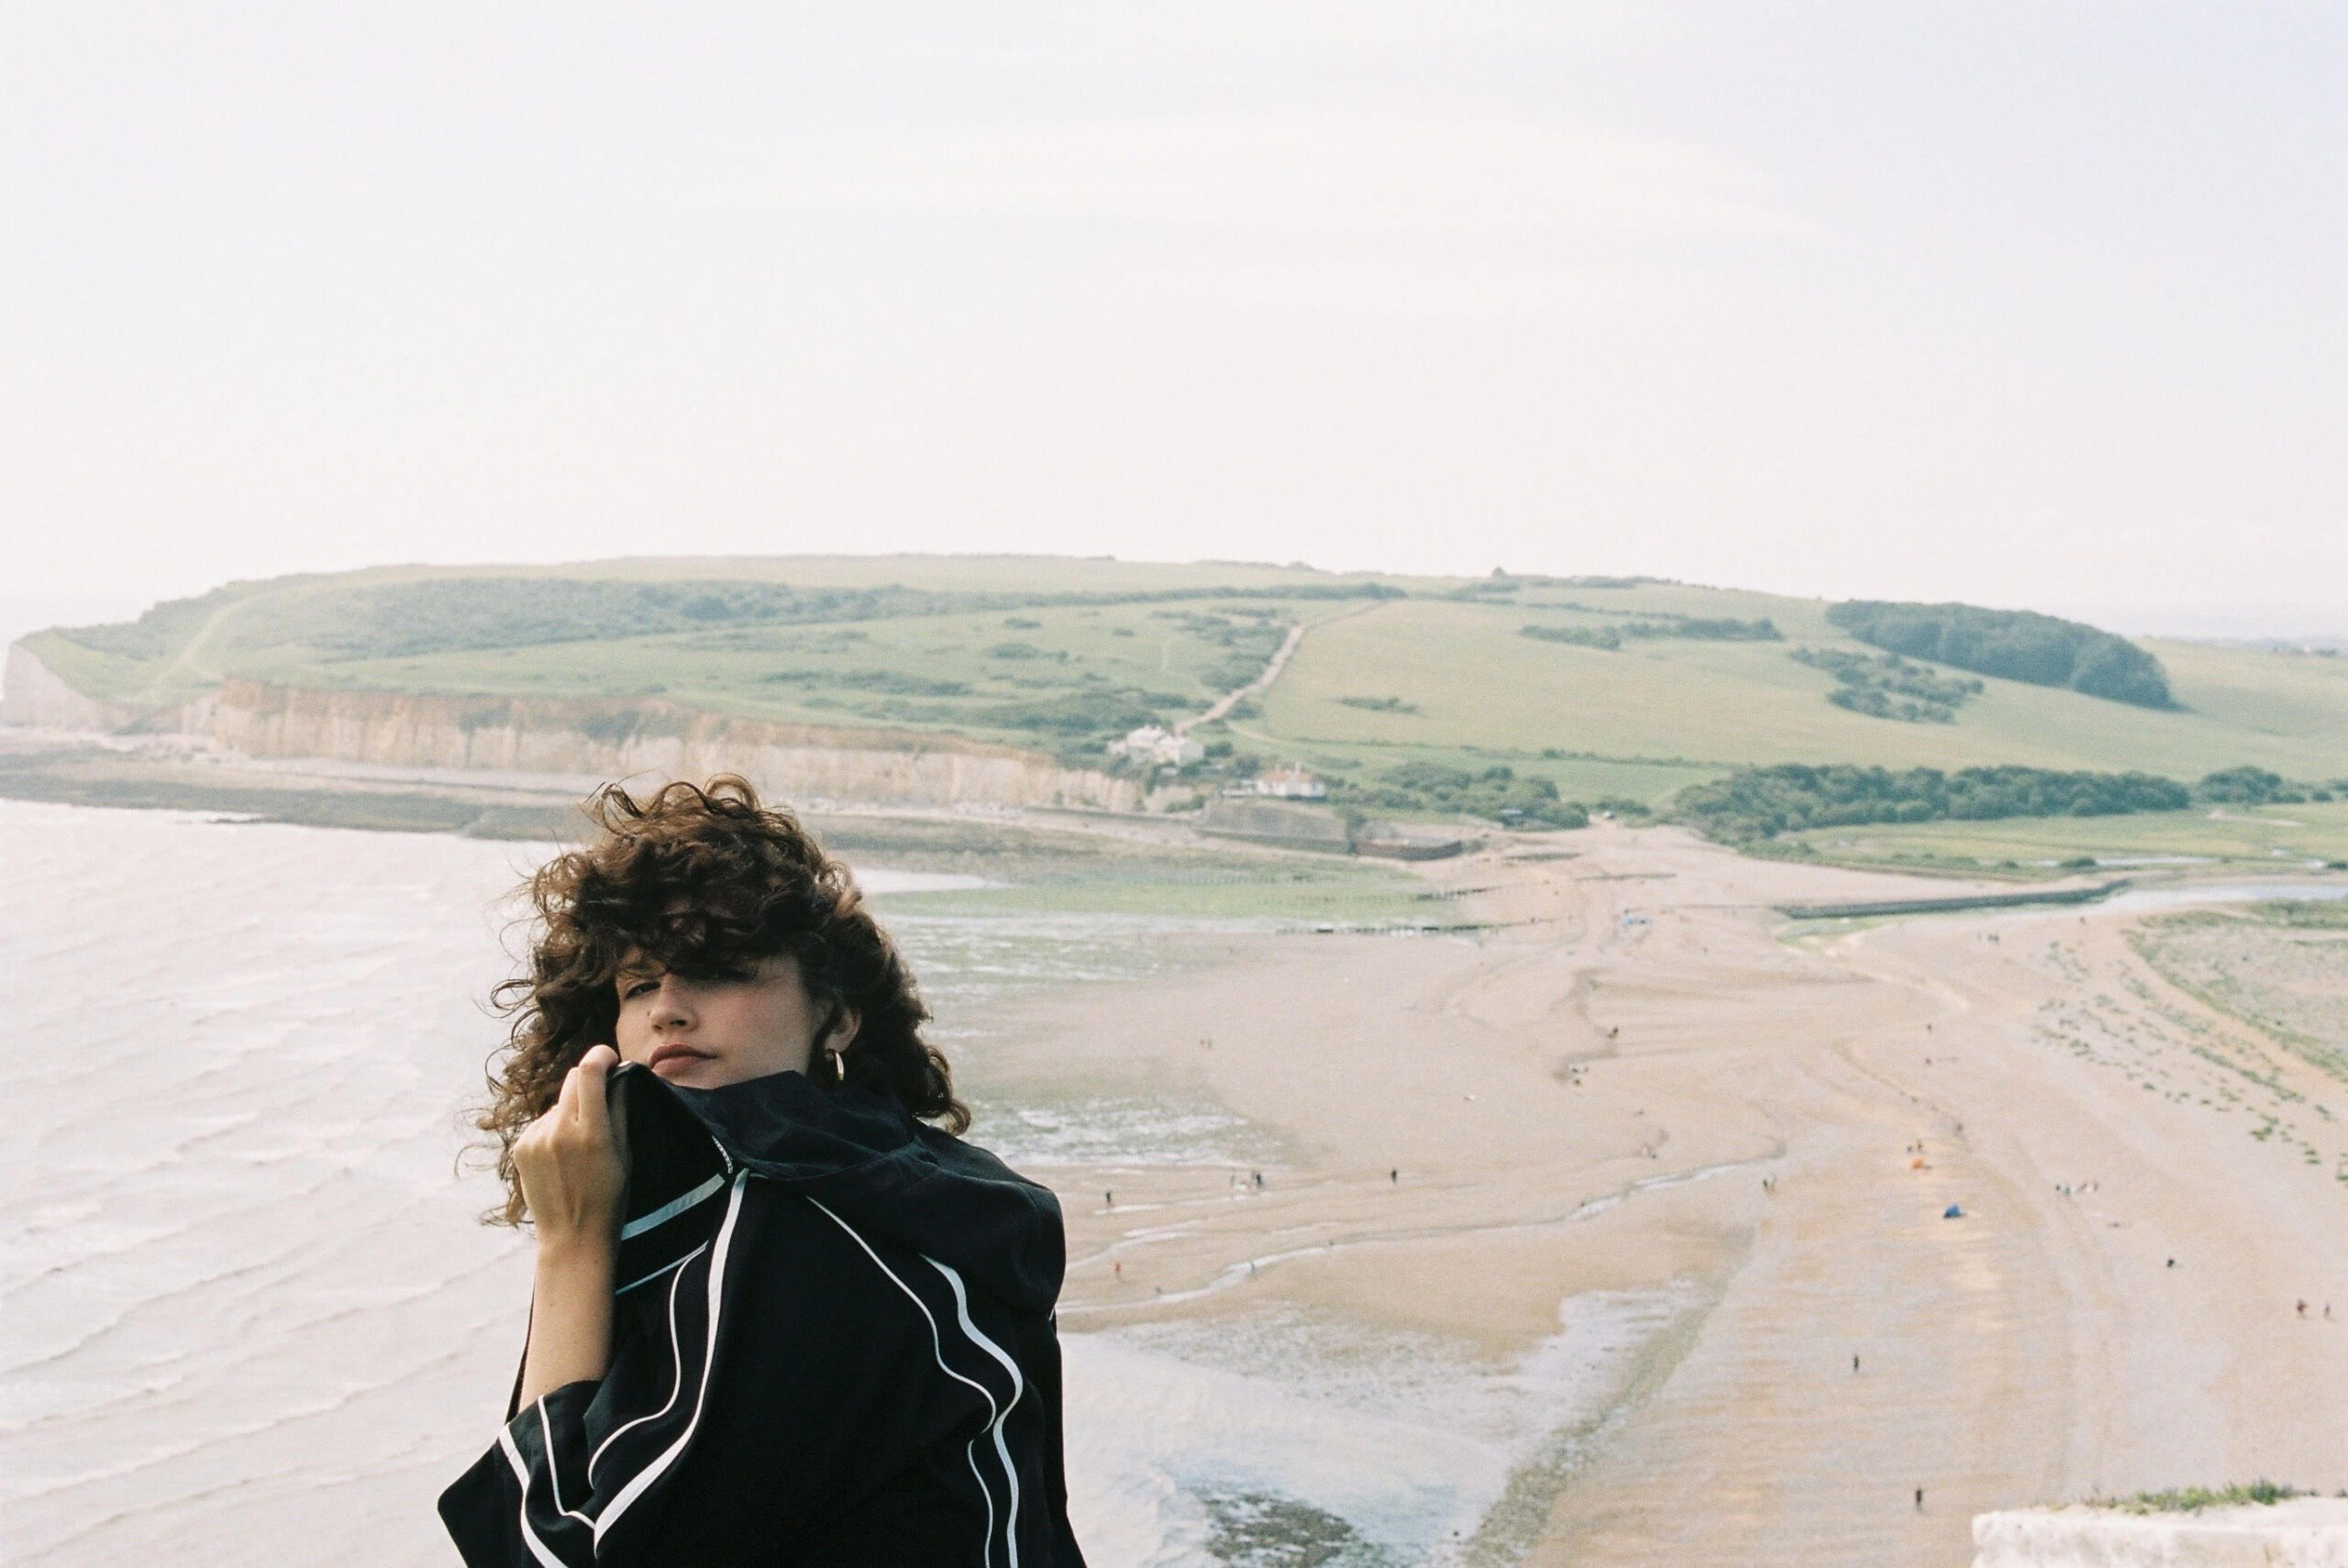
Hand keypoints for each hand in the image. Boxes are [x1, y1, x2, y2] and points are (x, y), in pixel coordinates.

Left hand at [513, 1044, 630, 1251]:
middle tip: (601, 1101)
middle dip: (588, 1082)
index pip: (589, 1071)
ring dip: (570, 1111)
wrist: (572, 1236)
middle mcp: (559, 1131)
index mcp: (592, 1132)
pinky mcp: (520, 1147)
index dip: (601, 1055)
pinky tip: (561, 1156)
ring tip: (579, 1145)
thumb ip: (619, 1108)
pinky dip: (553, 1130)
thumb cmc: (609, 1196)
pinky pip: (541, 1123)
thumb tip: (620, 1074)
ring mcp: (536, 1139)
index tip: (610, 1058)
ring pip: (557, 1103)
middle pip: (572, 1080)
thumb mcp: (625, 1153)